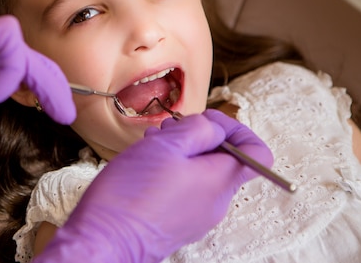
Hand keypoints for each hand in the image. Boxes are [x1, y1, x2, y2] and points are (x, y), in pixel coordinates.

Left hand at [0, 16, 75, 154]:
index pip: (5, 33)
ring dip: (30, 77)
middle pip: (12, 44)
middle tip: (64, 110)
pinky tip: (26, 94)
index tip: (0, 95)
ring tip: (56, 108)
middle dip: (41, 75)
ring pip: (3, 50)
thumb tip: (8, 82)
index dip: (16, 65)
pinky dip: (8, 73)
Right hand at [35, 110, 271, 262]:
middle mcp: (215, 202)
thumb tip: (214, 128)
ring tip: (150, 146)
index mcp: (220, 181)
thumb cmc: (131, 193)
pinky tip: (144, 166)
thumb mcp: (166, 145)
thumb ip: (198, 129)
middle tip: (167, 131)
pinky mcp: (176, 223)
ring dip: (179, 152)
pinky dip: (170, 172)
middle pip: (223, 160)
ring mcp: (196, 216)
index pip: (257, 152)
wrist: (103, 239)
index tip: (205, 121)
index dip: (234, 129)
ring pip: (200, 173)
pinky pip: (185, 190)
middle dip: (197, 138)